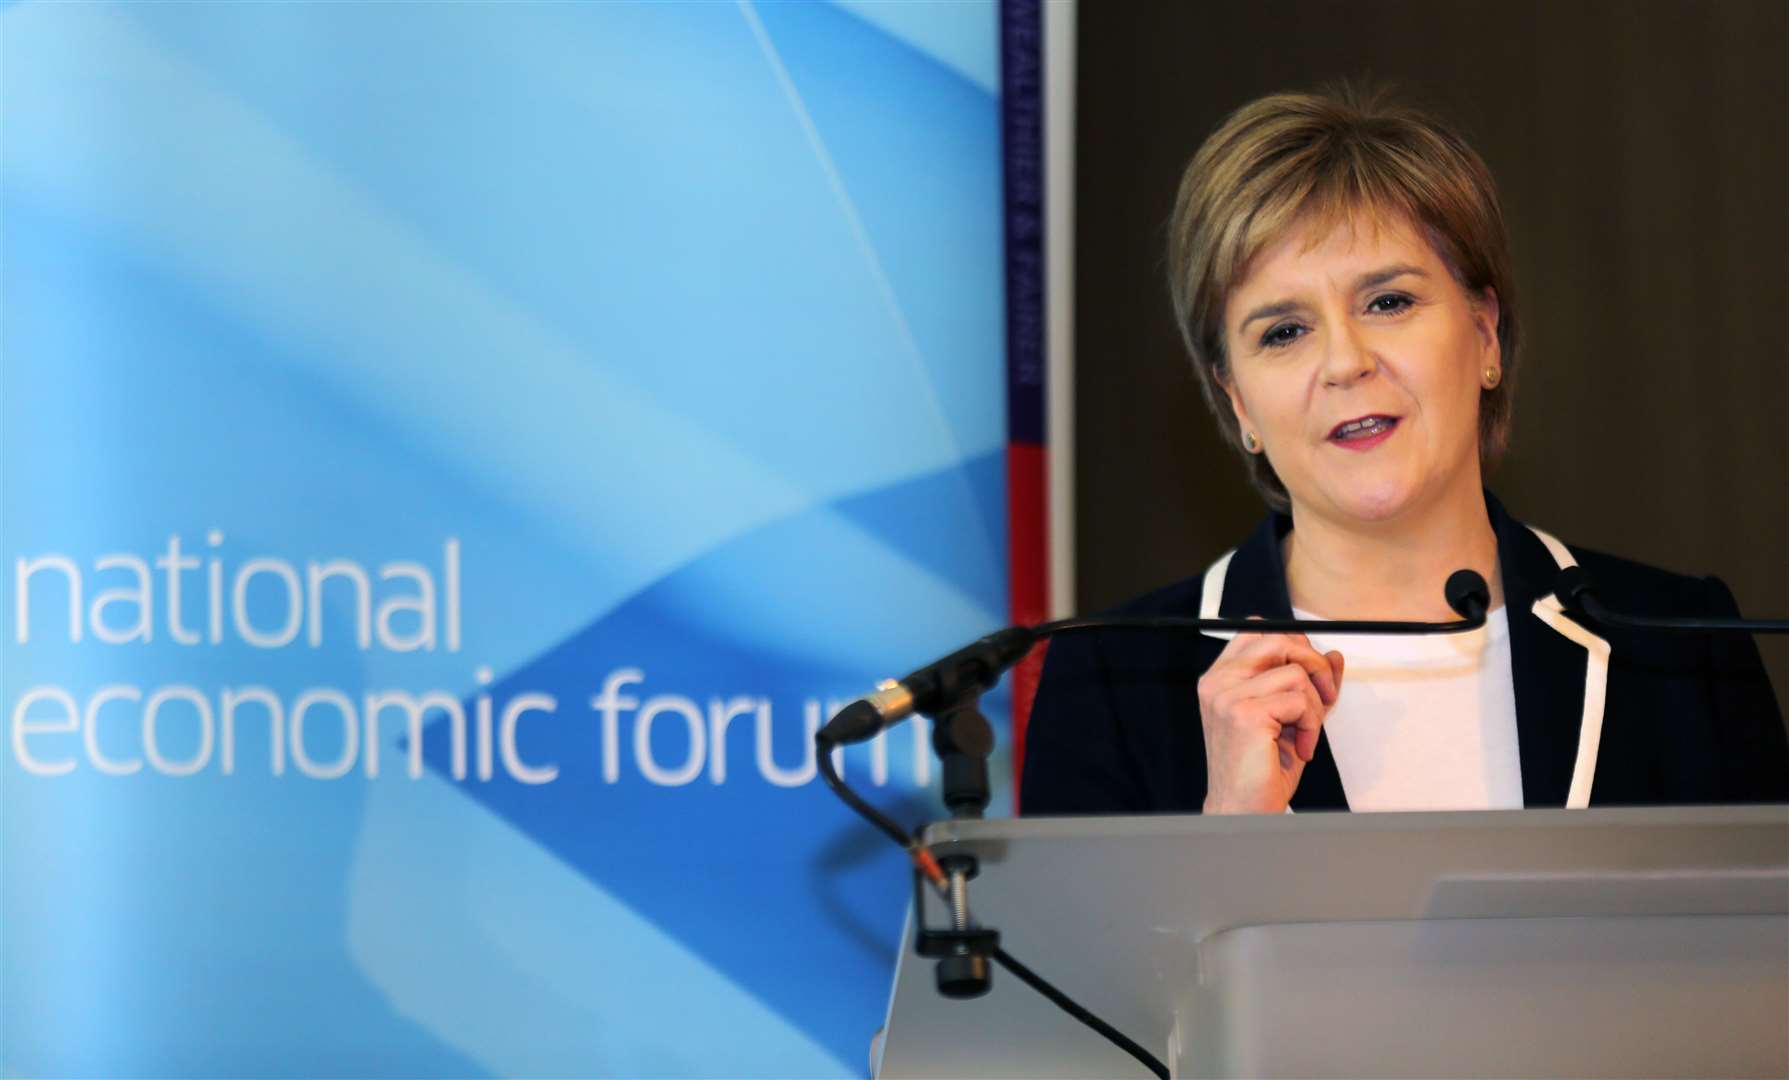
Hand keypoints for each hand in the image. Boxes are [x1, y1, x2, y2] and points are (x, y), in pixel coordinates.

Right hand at [1197, 626, 1344, 813]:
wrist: (1243, 810)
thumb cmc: (1260, 769)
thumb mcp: (1290, 718)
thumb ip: (1308, 684)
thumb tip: (1334, 656)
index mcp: (1220, 679)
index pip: (1259, 631)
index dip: (1295, 646)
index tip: (1311, 676)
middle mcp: (1218, 682)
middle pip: (1279, 639)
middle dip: (1314, 667)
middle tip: (1324, 699)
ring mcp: (1228, 696)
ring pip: (1296, 673)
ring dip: (1314, 706)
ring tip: (1306, 735)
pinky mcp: (1244, 714)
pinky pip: (1299, 701)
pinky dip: (1312, 726)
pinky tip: (1302, 748)